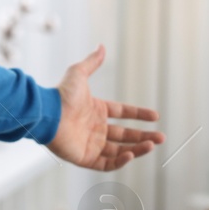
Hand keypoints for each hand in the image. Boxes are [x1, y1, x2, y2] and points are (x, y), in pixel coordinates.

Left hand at [47, 44, 164, 169]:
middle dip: (144, 136)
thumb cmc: (60, 95)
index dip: (139, 114)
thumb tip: (101, 46)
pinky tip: (132, 153)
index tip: (155, 116)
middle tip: (161, 137)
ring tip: (152, 144)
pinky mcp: (85, 157)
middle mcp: (95, 128)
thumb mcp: (79, 74)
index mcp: (96, 110)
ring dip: (137, 148)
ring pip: (119, 150)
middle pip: (125, 135)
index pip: (123, 113)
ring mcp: (91, 144)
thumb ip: (92, 62)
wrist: (47, 114)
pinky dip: (121, 161)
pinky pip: (107, 163)